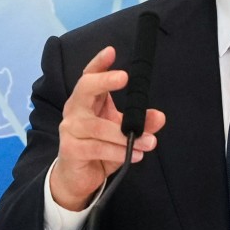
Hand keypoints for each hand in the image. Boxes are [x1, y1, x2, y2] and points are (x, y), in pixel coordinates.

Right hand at [49, 46, 165, 210]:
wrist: (78, 178)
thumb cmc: (100, 147)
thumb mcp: (123, 133)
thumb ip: (141, 123)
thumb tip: (160, 117)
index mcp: (87, 100)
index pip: (90, 76)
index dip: (99, 63)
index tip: (111, 51)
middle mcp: (75, 110)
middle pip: (85, 88)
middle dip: (104, 81)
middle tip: (124, 77)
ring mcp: (70, 129)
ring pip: (98, 126)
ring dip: (125, 135)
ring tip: (150, 141)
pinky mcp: (70, 149)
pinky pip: (97, 147)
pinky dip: (118, 151)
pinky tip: (134, 154)